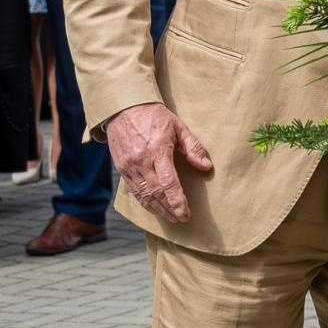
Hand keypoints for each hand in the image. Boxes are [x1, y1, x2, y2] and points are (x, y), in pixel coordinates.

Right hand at [106, 102, 213, 223]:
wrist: (124, 109)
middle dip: (169, 209)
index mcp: (157, 150)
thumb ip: (193, 147)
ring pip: (144, 195)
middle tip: (182, 219)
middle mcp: (141, 161)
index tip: (186, 213)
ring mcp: (129, 166)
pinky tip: (155, 208)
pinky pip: (133, 191)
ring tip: (171, 217)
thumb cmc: (155, 116)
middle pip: (156, 192)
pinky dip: (145, 202)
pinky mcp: (122, 169)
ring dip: (158, 209)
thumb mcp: (178, 126)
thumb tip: (206, 166)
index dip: (177, 200)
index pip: (168, 182)